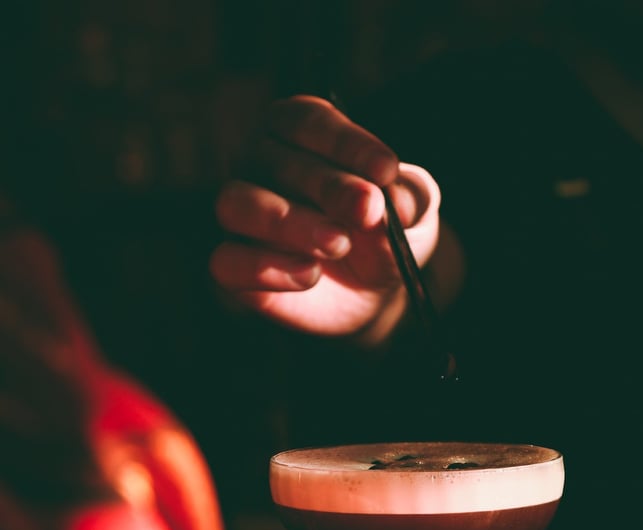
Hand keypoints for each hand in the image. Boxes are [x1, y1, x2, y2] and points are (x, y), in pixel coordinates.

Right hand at [210, 95, 441, 342]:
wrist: (372, 295)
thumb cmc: (384, 235)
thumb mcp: (413, 212)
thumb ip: (411, 197)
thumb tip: (395, 199)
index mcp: (299, 132)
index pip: (307, 120)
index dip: (345, 143)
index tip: (386, 170)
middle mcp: (260, 163)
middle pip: (274, 160)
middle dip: (327, 186)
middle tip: (367, 210)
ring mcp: (242, 214)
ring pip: (238, 204)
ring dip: (287, 222)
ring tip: (338, 243)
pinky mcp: (233, 264)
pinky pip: (227, 261)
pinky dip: (266, 268)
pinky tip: (310, 274)